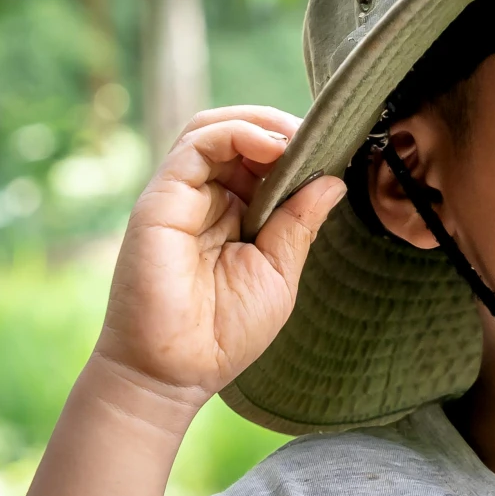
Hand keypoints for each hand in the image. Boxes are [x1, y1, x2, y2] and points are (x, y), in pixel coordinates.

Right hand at [93, 106, 345, 416]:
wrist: (173, 372)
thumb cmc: (224, 334)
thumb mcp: (278, 272)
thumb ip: (299, 223)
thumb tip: (333, 180)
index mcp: (232, 216)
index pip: (260, 161)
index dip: (294, 150)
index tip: (332, 153)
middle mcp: (204, 200)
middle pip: (237, 137)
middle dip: (281, 130)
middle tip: (319, 139)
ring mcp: (180, 196)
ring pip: (213, 129)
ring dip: (260, 123)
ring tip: (296, 138)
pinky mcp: (161, 198)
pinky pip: (195, 143)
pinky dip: (235, 132)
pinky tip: (272, 147)